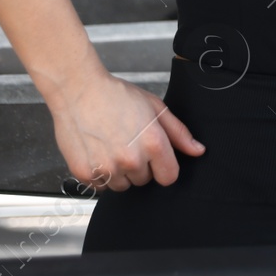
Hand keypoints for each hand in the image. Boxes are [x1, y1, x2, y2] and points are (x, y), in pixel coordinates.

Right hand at [49, 72, 204, 192]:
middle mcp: (131, 159)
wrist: (77, 89)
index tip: (154, 158)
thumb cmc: (115, 95)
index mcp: (152, 143)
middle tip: (126, 142)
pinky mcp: (85, 173)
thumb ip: (178, 133)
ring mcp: (107, 168)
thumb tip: (197, 150)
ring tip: (110, 145)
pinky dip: (99, 174)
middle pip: (144, 180)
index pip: (169, 177)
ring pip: (121, 185)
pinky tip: (96, 151)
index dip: (163, 167)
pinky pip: (99, 186)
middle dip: (138, 166)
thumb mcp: (154, 107)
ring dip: (118, 172)